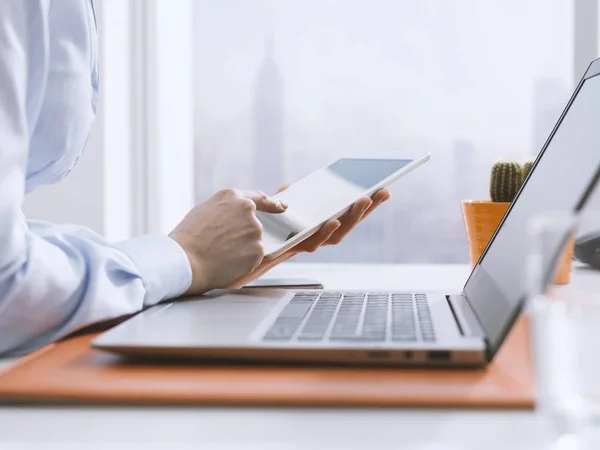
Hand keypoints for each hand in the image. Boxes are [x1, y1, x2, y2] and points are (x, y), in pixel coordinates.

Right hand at [169, 189, 286, 294]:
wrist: (186, 261)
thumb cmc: (188, 239)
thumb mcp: (204, 211)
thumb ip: (225, 210)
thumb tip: (233, 217)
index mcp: (232, 197)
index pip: (259, 197)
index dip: (272, 203)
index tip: (281, 207)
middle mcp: (247, 210)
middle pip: (253, 225)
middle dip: (242, 236)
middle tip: (224, 245)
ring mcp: (255, 230)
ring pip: (252, 242)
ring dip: (241, 249)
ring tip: (219, 253)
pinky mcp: (258, 249)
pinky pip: (253, 257)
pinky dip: (243, 261)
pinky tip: (227, 262)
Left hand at [227, 187, 390, 287]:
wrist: (218, 256)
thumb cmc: (243, 236)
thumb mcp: (266, 211)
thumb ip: (281, 200)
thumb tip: (291, 188)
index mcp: (307, 226)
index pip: (338, 214)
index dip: (358, 205)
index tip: (379, 189)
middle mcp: (308, 238)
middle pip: (343, 224)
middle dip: (364, 210)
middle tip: (382, 193)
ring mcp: (300, 246)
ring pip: (332, 235)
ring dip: (350, 219)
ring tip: (363, 201)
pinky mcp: (289, 252)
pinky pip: (310, 243)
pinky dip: (323, 232)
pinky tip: (332, 219)